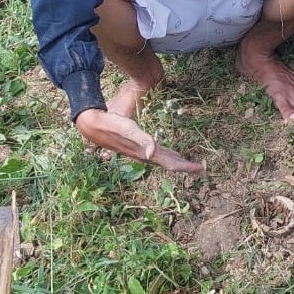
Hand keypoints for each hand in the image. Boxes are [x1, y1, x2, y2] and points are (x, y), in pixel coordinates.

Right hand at [75, 108, 203, 171]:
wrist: (93, 125)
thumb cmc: (112, 125)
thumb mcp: (129, 129)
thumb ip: (142, 140)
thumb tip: (153, 153)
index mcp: (147, 153)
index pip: (170, 163)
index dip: (186, 167)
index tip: (200, 169)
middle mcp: (145, 154)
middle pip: (169, 163)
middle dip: (185, 166)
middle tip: (200, 168)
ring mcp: (141, 151)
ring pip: (163, 158)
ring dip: (177, 161)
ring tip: (188, 163)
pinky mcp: (137, 145)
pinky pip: (157, 153)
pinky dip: (167, 154)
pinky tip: (169, 152)